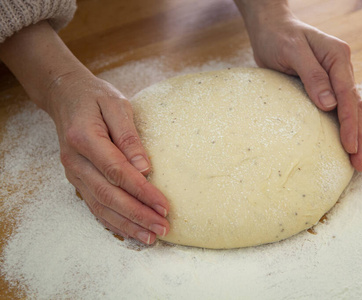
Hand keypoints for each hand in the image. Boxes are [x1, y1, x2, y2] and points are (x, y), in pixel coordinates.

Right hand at [47, 71, 169, 243]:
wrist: (65, 96)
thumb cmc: (95, 97)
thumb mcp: (116, 104)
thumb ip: (129, 136)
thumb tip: (145, 168)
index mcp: (84, 138)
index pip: (117, 171)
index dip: (142, 191)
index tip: (164, 205)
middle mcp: (75, 160)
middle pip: (109, 195)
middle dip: (138, 214)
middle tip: (162, 227)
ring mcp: (74, 173)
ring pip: (101, 206)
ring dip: (127, 224)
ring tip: (151, 237)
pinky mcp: (77, 179)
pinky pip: (94, 205)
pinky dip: (112, 221)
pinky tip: (130, 231)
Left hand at [236, 1, 361, 170]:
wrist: (270, 28)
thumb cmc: (279, 36)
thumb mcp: (292, 51)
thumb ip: (311, 75)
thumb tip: (329, 105)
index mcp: (338, 57)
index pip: (348, 95)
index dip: (350, 123)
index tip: (350, 146)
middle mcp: (341, 68)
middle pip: (355, 106)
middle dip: (359, 136)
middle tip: (361, 164)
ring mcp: (334, 78)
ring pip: (350, 110)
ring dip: (355, 135)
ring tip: (358, 162)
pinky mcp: (324, 86)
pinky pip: (338, 109)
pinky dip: (343, 127)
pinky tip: (345, 144)